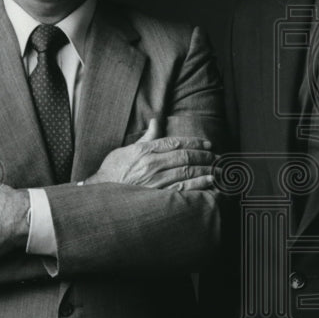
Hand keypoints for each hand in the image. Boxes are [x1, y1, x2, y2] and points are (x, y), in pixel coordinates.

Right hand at [86, 118, 214, 190]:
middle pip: (185, 156)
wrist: (99, 195)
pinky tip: (210, 182)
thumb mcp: (126, 150)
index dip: (195, 142)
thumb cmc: (113, 172)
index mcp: (145, 151)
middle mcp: (151, 164)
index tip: (208, 144)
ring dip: (206, 169)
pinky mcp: (157, 196)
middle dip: (205, 156)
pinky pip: (183, 189)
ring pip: (187, 172)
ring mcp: (155, 181)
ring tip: (218, 169)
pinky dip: (199, 185)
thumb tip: (156, 120)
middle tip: (217, 157)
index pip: (175, 142)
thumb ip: (146, 137)